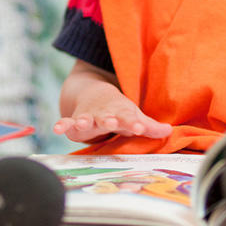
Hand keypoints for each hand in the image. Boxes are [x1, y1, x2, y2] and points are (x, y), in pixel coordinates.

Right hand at [54, 93, 172, 142]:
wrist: (93, 94)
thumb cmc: (117, 110)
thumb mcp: (132, 115)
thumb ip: (149, 126)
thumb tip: (169, 131)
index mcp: (121, 113)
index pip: (129, 117)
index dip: (135, 122)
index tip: (140, 127)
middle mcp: (104, 114)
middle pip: (108, 117)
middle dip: (110, 120)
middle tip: (112, 122)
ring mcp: (89, 116)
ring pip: (87, 118)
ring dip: (85, 120)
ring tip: (83, 123)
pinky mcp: (74, 120)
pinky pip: (67, 123)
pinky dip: (62, 124)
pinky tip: (56, 129)